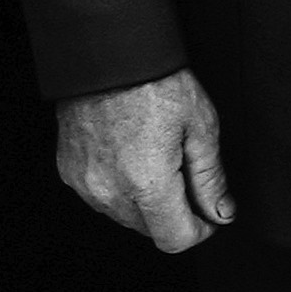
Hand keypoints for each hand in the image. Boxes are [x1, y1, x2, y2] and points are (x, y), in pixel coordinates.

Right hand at [56, 67, 233, 252]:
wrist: (109, 51)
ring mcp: (85, 183)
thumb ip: (211, 178)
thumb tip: (221, 212)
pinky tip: (131, 152)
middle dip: (175, 211)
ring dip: (146, 200)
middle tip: (185, 168)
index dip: (201, 229)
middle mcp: (110, 190)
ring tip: (156, 152)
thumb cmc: (156, 80)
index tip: (209, 211)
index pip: (175, 239)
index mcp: (147, 183)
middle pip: (151, 229)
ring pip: (125, 215)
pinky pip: (101, 195)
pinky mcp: (69, 171)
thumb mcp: (201, 126)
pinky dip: (120, 186)